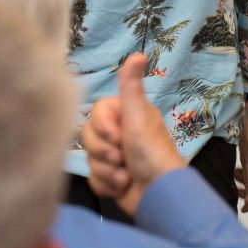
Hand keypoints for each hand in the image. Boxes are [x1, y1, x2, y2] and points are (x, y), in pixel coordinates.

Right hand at [82, 53, 184, 216]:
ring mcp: (114, 157)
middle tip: (122, 157)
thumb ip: (131, 86)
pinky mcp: (111, 179)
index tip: (118, 136)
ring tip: (126, 176)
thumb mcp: (138, 116)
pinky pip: (93, 179)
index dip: (102, 126)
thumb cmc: (151, 152)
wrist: (159, 195)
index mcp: (126, 115)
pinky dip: (107, 186)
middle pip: (88, 137)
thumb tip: (139, 53)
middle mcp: (120, 133)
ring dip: (108, 171)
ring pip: (90, 159)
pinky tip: (122, 188)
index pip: (95, 113)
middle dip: (104, 152)